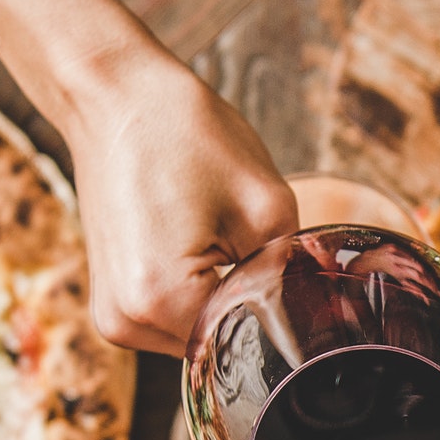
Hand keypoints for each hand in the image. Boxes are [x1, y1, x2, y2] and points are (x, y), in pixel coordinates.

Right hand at [57, 46, 297, 352]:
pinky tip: (202, 247)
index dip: (286, 317)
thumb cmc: (182, 133)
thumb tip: (327, 316)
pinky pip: (176, 319)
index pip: (249, 343)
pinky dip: (200, 293)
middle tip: (260, 247)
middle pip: (222, 345)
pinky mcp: (113, 303)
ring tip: (224, 240)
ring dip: (225, 302)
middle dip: (253, 309)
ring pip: (201, 335)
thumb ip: (295, 270)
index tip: (306, 288)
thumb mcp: (266, 203)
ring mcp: (114, 317)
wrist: (112, 95)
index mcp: (160, 299)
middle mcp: (127, 321)